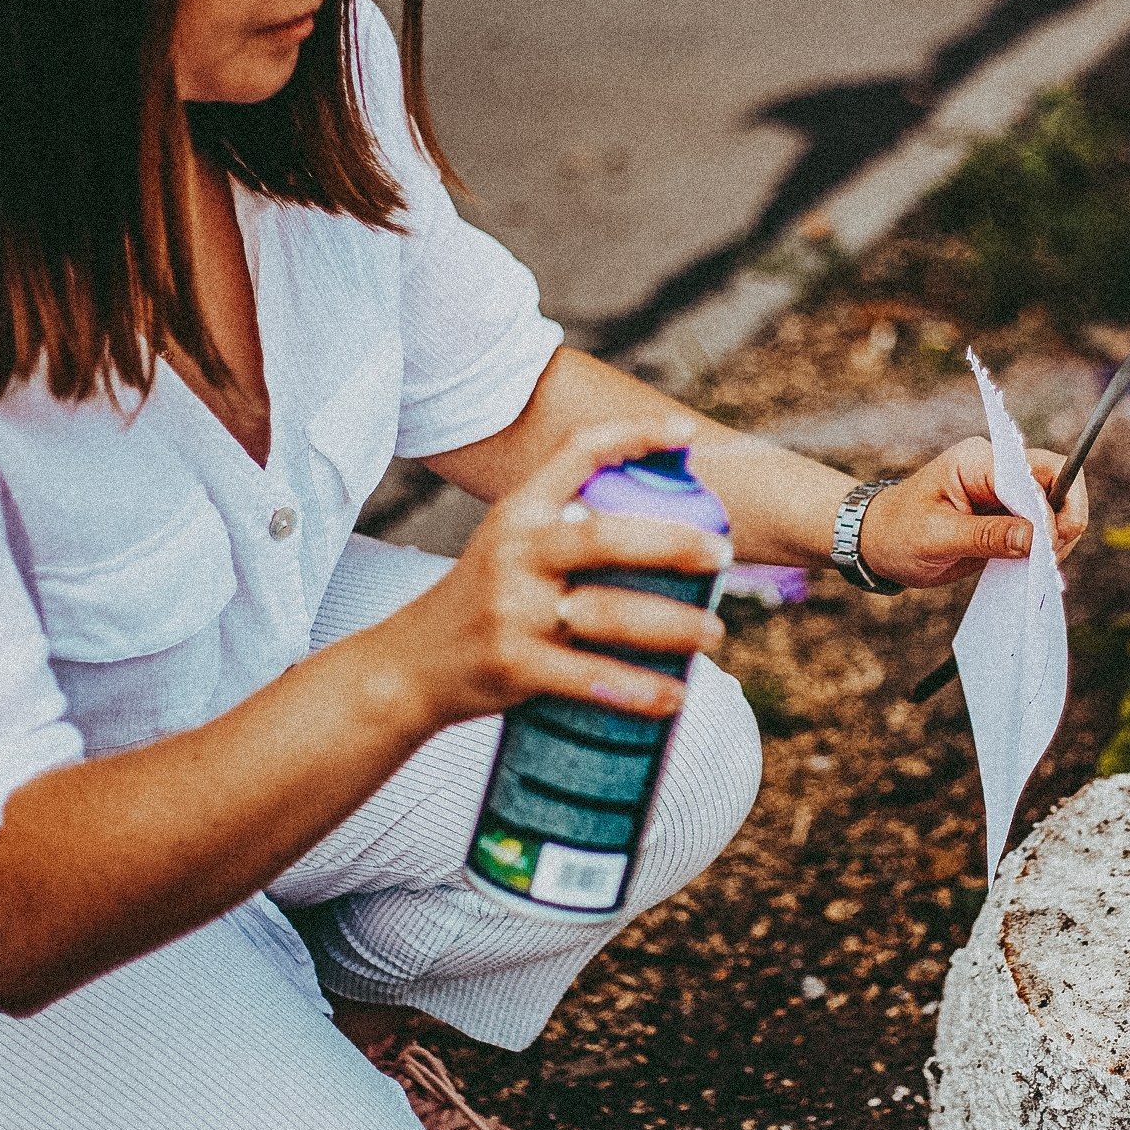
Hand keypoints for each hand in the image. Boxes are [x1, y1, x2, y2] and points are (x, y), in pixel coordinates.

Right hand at [373, 418, 731, 729]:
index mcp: (517, 512)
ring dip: (673, 625)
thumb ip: (568, 530)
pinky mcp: (514, 666)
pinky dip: (640, 689)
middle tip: (722, 555)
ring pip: (609, 613)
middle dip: (674, 544)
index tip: (686, 433)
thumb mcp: (509, 547)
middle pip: (606, 537)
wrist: (406, 668)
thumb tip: (665, 527)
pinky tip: (673, 696)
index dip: (634, 435)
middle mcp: (515, 553)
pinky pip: (591, 678)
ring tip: (714, 632)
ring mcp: (512, 611)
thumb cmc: (480, 603)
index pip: (577, 453)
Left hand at [854, 436, 1090, 589]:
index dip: (1050, 508)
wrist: (879, 542)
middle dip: (1064, 519)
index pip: (1036, 472)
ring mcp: (1005, 492)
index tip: (1045, 546)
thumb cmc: (898, 533)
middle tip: (1051, 558)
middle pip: (1057, 481)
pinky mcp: (1008, 515)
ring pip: (1057, 505)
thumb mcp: (937, 537)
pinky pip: (1043, 526)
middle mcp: (998, 470)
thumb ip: (987, 536)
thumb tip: (1036, 539)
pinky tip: (1034, 567)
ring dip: (1058, 537)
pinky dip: (1047, 548)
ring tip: (1040, 567)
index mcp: (978, 461)